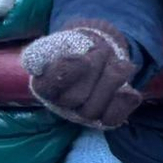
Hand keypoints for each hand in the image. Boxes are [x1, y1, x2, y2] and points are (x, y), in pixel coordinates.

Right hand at [20, 20, 142, 128]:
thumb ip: (43, 52)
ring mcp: (83, 114)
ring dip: (112, 82)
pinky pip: (112, 119)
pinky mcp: (105, 117)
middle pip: (75, 99)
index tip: (82, 57)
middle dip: (95, 69)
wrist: (96, 52)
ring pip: (94, 111)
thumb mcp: (57, 43)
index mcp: (44, 86)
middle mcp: (61, 105)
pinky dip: (123, 104)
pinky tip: (128, 90)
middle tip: (101, 51)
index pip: (50, 87)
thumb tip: (34, 66)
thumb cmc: (74, 48)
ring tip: (118, 64)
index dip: (69, 72)